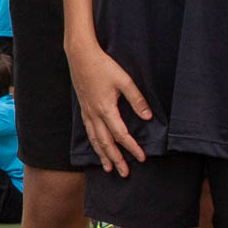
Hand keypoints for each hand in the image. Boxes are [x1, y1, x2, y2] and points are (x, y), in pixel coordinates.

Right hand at [66, 42, 150, 174]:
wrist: (80, 54)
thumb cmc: (103, 65)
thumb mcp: (124, 80)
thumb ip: (137, 99)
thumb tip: (148, 117)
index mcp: (106, 108)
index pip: (121, 135)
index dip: (132, 147)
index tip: (142, 158)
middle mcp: (94, 113)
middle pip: (105, 142)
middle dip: (115, 159)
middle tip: (124, 173)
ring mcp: (87, 111)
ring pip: (94, 138)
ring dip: (102, 154)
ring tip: (107, 168)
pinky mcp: (83, 106)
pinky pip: (88, 130)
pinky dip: (93, 142)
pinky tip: (96, 146)